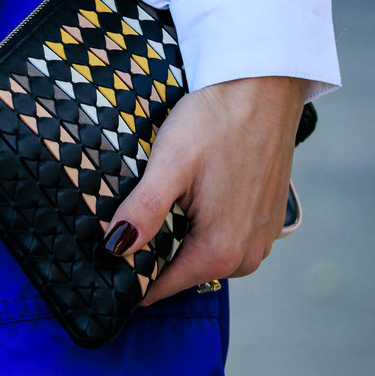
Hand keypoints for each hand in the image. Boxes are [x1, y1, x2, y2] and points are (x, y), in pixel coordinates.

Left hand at [104, 75, 306, 304]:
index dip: (129, 274)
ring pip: (205, 255)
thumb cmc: (216, 121)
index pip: (160, 288)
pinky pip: (227, 238)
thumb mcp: (169, 163)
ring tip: (164, 200)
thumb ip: (143, 211)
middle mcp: (246, 257)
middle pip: (183, 272)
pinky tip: (195, 193)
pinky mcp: (268, 221)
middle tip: (132, 215)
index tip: (106, 255)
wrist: (265, 88)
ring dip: (181, 237)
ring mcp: (261, 240)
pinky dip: (207, 225)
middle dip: (155, 253)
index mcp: (219, 252)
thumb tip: (115, 249)